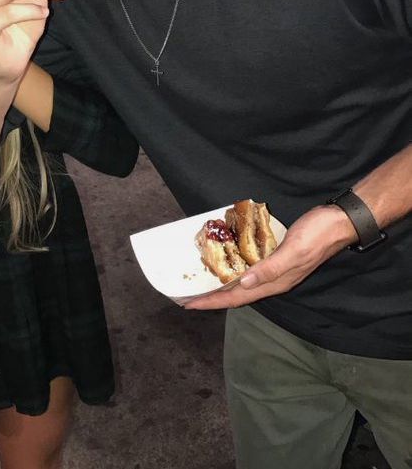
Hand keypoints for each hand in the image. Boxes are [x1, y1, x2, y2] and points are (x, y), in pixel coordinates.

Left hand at [180, 205, 356, 309]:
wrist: (339, 222)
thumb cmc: (318, 235)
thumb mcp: (294, 251)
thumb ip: (270, 269)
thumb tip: (242, 283)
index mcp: (276, 282)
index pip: (237, 297)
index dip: (212, 301)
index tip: (189, 304)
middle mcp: (274, 279)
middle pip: (236, 294)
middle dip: (212, 297)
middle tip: (187, 297)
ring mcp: (276, 269)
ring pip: (243, 283)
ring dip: (222, 286)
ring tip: (201, 285)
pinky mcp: (277, 256)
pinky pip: (251, 268)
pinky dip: (235, 269)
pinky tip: (227, 264)